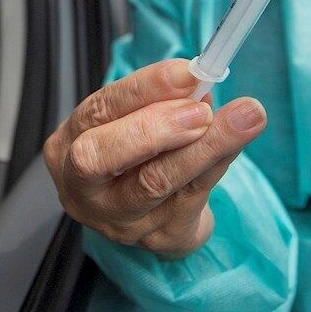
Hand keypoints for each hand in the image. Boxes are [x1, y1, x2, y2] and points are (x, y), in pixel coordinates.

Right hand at [43, 59, 266, 257]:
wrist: (151, 210)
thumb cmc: (136, 152)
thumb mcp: (135, 119)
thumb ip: (160, 100)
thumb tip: (197, 81)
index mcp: (67, 146)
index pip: (98, 111)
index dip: (143, 89)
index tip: (187, 72)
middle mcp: (84, 189)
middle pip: (102, 158)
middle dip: (155, 128)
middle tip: (201, 110)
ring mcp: (118, 221)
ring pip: (156, 183)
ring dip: (204, 147)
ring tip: (243, 118)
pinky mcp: (158, 239)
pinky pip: (192, 197)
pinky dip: (218, 163)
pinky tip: (237, 141)